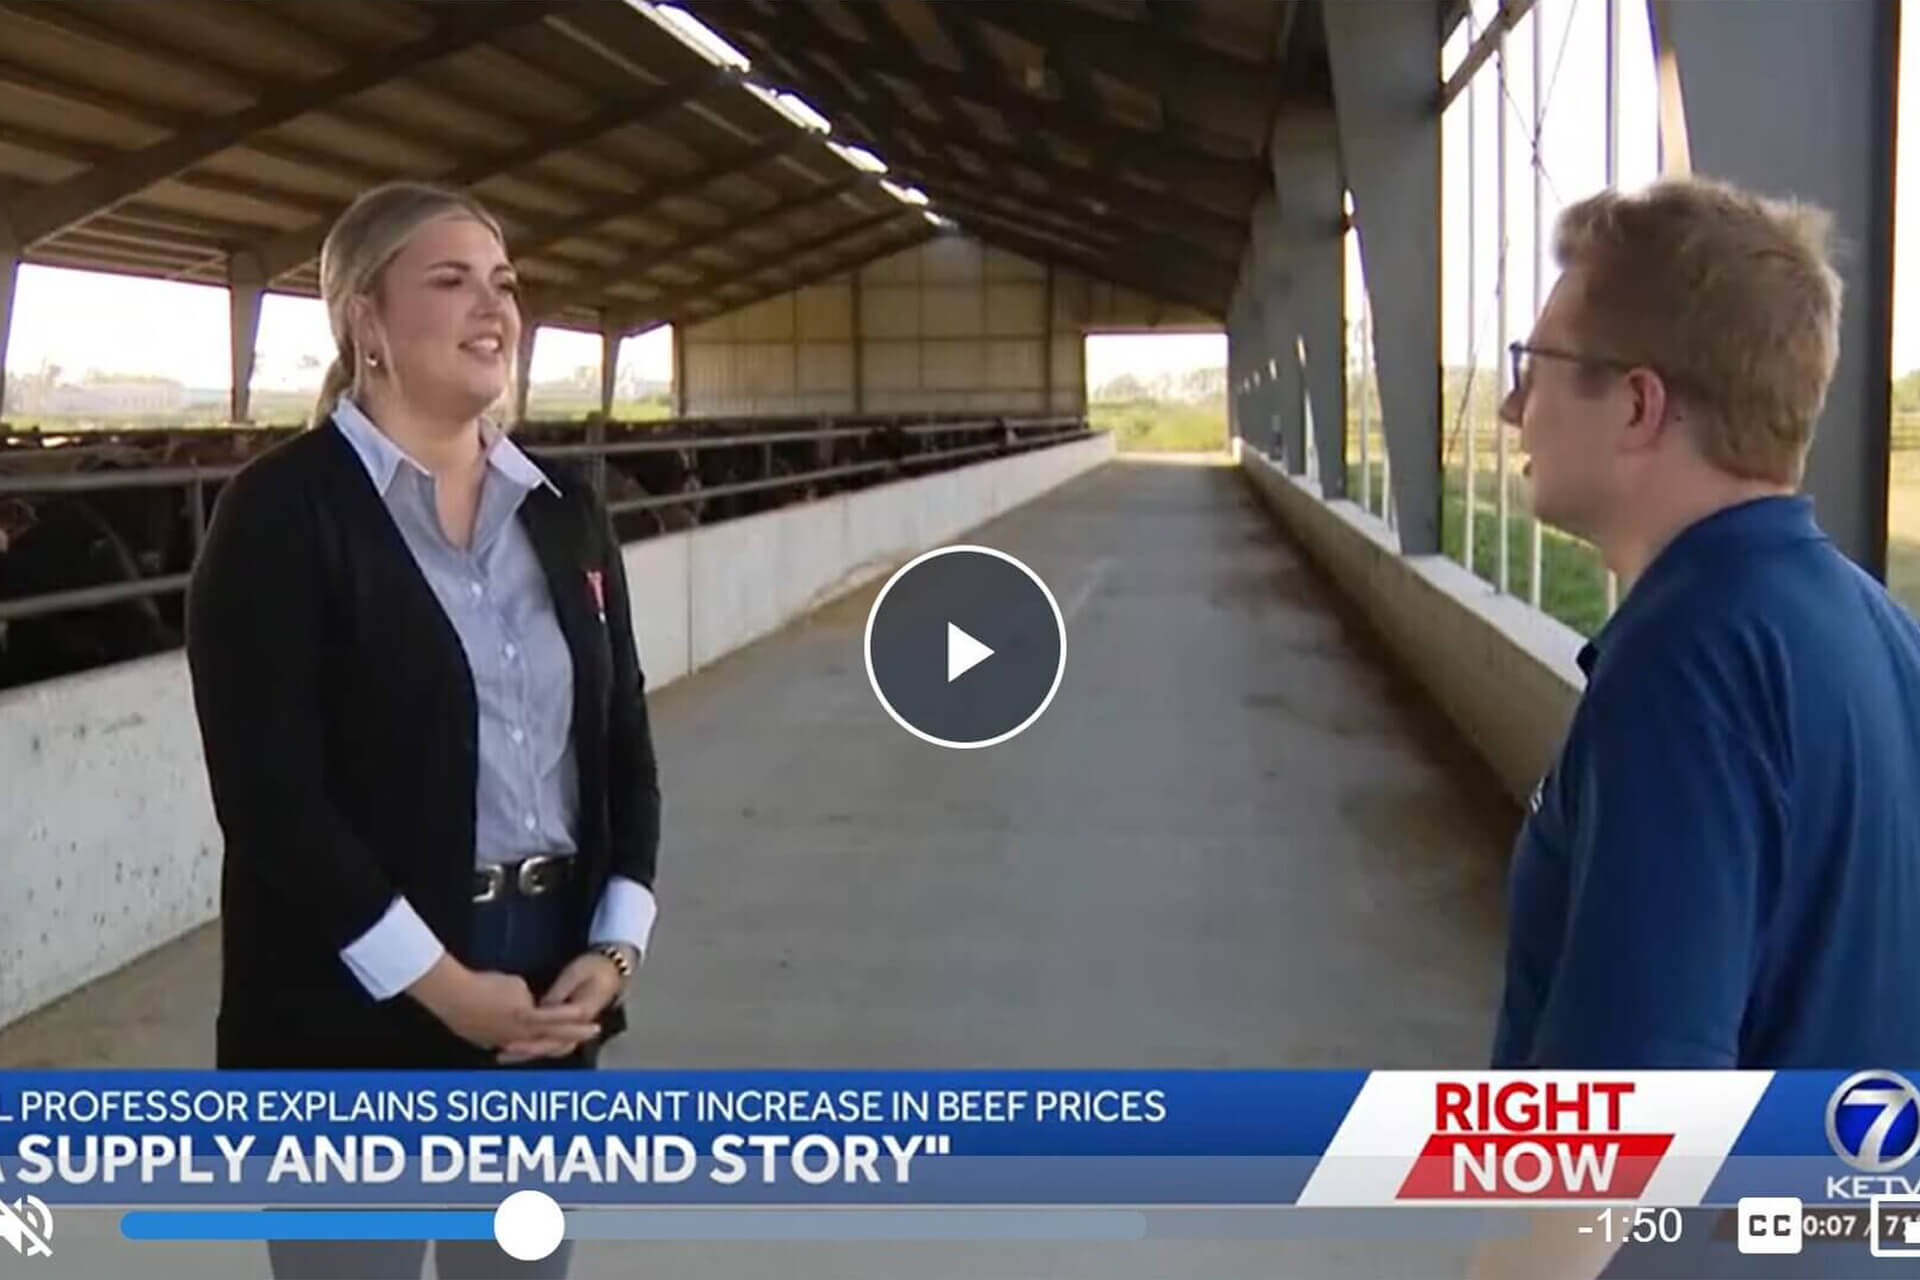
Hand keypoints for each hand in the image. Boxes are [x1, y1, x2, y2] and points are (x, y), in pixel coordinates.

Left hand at [406, 957, 600, 1055]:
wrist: (451, 996)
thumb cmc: (458, 1002)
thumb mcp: (477, 1018)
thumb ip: (496, 1017)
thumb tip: (506, 1007)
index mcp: (502, 1040)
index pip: (531, 1045)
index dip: (549, 1042)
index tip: (563, 1038)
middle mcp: (513, 1040)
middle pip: (548, 1044)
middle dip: (569, 1041)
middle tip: (588, 1037)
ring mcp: (519, 1029)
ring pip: (554, 1032)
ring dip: (575, 1031)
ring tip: (593, 1029)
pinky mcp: (522, 1015)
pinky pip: (551, 1017)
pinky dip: (568, 1017)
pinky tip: (582, 1014)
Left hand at [495, 951, 628, 1064]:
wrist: (610, 972)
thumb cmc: (592, 969)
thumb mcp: (576, 973)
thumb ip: (559, 991)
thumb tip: (541, 1006)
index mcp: (583, 1010)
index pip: (558, 1019)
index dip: (537, 1019)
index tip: (518, 1017)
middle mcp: (578, 1026)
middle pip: (553, 1045)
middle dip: (528, 1048)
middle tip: (506, 1049)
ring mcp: (573, 1030)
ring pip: (550, 1049)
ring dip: (527, 1054)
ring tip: (503, 1055)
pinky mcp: (565, 1028)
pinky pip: (548, 1043)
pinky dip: (531, 1048)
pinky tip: (511, 1047)